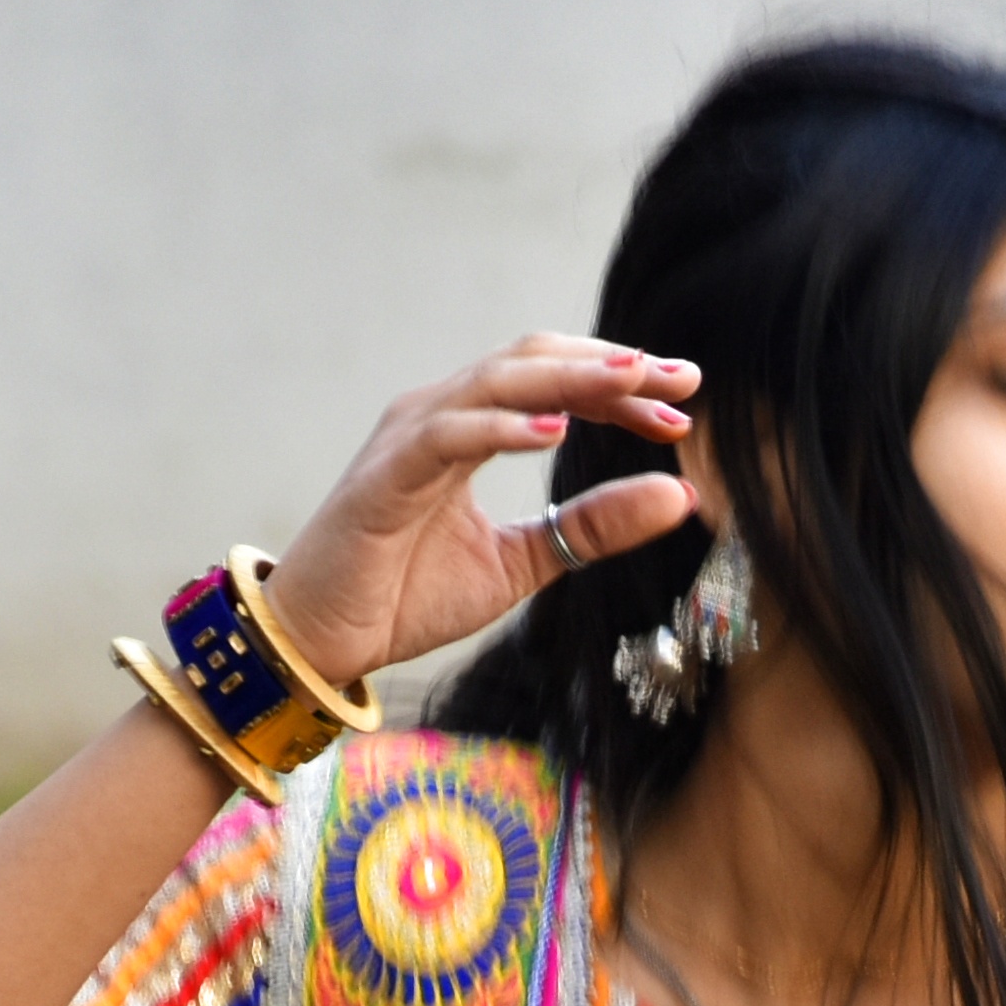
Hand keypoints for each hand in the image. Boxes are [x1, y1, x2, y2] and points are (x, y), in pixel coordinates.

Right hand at [254, 337, 705, 692]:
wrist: (321, 642)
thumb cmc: (403, 595)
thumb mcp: (524, 562)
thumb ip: (593, 528)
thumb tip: (681, 495)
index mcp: (470, 429)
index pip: (554, 383)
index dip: (620, 386)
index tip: (685, 400)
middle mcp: (439, 415)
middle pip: (534, 362)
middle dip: (610, 366)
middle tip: (681, 379)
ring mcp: (408, 438)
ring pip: (497, 382)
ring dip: (569, 380)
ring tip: (632, 382)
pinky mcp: (384, 475)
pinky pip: (448, 435)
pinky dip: (502, 427)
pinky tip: (555, 430)